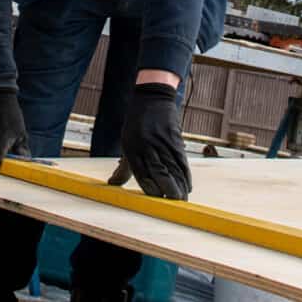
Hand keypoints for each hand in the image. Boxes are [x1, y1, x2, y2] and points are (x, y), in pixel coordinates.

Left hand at [107, 83, 190, 198]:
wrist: (152, 99)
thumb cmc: (137, 124)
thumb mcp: (127, 143)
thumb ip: (123, 167)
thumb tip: (113, 184)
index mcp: (132, 149)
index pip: (142, 175)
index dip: (151, 190)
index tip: (158, 201)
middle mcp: (147, 147)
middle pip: (160, 174)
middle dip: (169, 191)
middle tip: (175, 203)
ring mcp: (162, 143)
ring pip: (173, 169)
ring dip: (180, 186)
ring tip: (183, 199)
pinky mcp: (175, 139)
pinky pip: (182, 161)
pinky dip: (186, 175)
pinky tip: (188, 186)